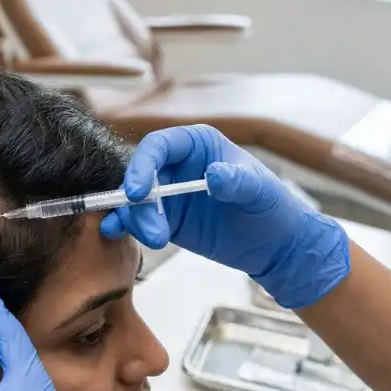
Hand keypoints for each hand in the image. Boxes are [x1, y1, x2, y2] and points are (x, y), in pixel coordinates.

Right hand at [100, 125, 349, 308]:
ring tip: (157, 241)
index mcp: (197, 144)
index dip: (142, 165)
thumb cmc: (273, 208)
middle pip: (140, 175)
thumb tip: (214, 174)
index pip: (158, 146)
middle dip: (139, 203)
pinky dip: (124, 225)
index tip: (136, 192)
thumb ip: (238, 182)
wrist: (275, 245)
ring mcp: (168, 193)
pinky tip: (114, 232)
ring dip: (136, 220)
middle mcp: (176, 165)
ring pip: (135, 201)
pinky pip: (137, 219)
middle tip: (154, 231)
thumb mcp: (261, 192)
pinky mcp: (165, 219)